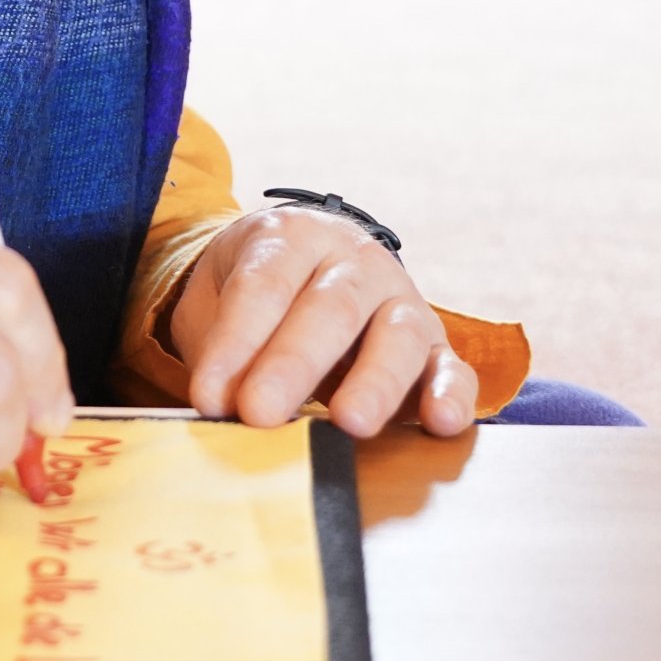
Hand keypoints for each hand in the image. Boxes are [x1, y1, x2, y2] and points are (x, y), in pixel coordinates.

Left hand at [170, 206, 476, 437]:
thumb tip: (217, 403)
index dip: (235, 341)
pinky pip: (452, 367)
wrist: (309, 263)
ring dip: (374, 382)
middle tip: (260, 413)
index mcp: (293, 236)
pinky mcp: (436, 344)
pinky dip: (451, 394)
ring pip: (397, 336)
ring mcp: (402, 298)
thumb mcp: (215, 298)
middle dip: (292, 365)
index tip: (208, 395)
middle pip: (329, 309)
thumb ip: (216, 344)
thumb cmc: (254, 291)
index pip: (264, 285)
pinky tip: (441, 423)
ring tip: (350, 423)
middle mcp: (355, 260)